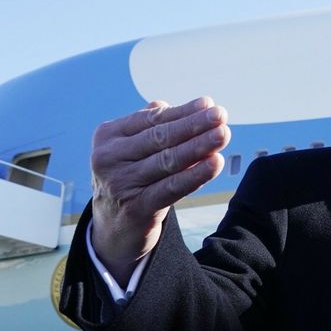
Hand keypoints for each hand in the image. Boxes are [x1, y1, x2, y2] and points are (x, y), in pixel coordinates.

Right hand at [90, 97, 229, 281]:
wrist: (113, 225)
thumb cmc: (132, 175)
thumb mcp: (133, 148)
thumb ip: (155, 126)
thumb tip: (187, 106)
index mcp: (108, 135)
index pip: (151, 119)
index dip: (182, 111)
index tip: (208, 104)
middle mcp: (109, 158)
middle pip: (160, 137)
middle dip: (194, 125)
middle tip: (221, 116)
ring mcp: (120, 184)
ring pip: (168, 161)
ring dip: (199, 146)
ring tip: (223, 135)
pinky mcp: (136, 208)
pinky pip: (172, 188)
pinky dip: (195, 175)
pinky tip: (215, 163)